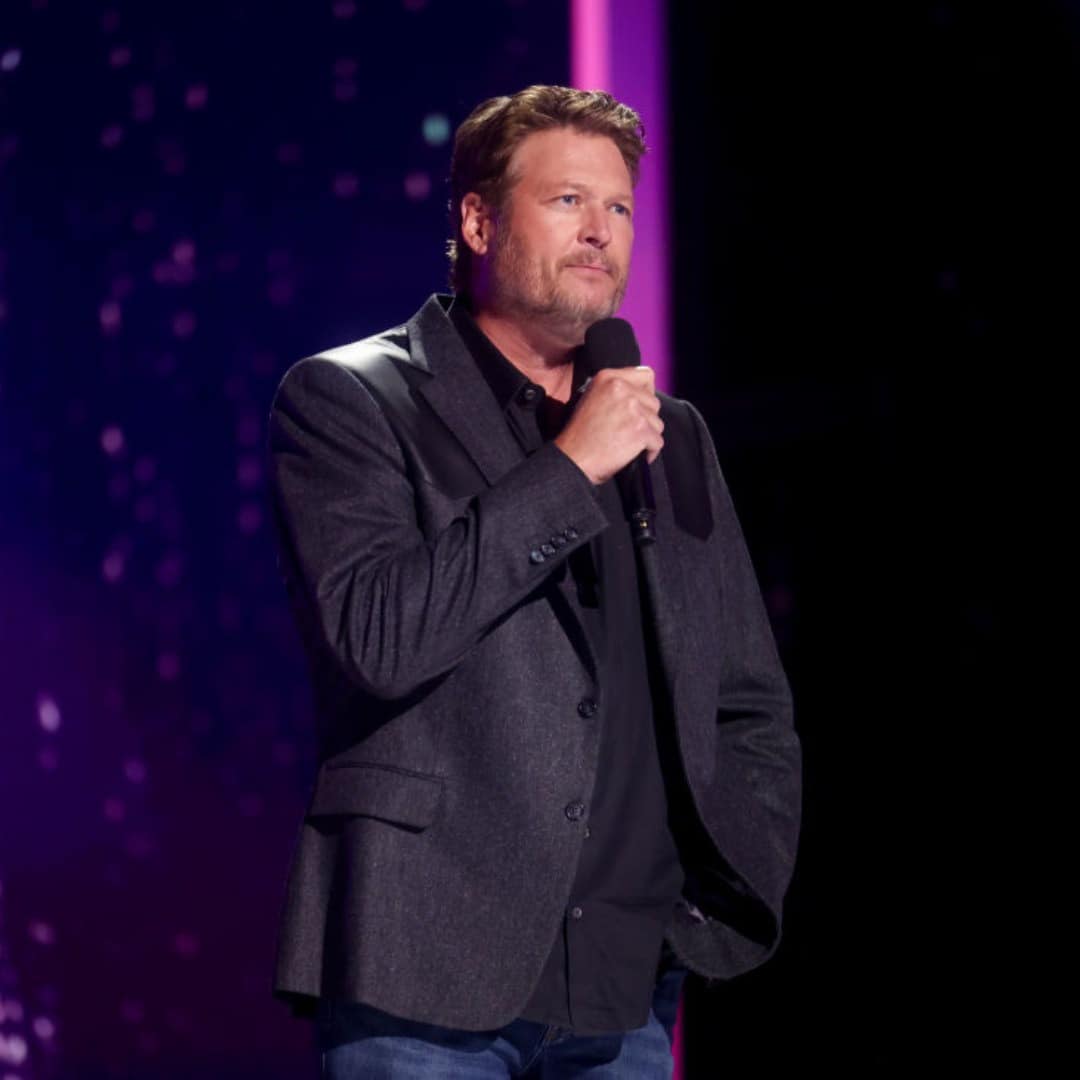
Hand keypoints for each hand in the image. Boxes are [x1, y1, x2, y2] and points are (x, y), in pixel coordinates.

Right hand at [554, 366, 663, 484]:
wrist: (573, 460)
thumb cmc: (579, 436)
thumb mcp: (590, 398)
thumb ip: (615, 390)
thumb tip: (640, 393)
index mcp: (608, 378)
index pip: (645, 375)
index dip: (646, 393)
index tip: (640, 406)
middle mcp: (622, 388)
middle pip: (654, 402)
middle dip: (646, 418)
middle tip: (628, 430)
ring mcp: (633, 408)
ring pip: (657, 423)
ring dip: (647, 436)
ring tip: (627, 443)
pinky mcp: (641, 429)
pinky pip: (658, 442)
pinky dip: (649, 452)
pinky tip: (633, 455)